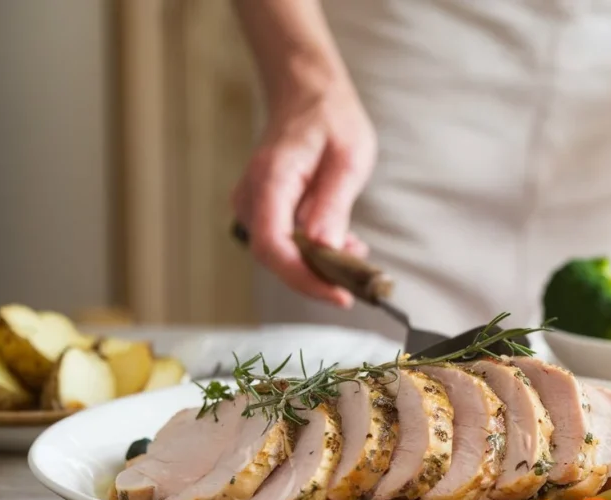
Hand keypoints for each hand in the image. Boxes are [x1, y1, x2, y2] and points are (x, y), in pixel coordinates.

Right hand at [232, 60, 375, 307]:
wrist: (306, 94)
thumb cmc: (330, 119)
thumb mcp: (349, 157)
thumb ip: (334, 203)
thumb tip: (325, 248)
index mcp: (272, 178)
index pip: (273, 244)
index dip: (304, 277)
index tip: (339, 295)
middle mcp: (253, 194)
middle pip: (275, 257)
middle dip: (316, 277)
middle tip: (358, 281)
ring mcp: (253, 204)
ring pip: (281, 255)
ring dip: (318, 265)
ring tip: (356, 252)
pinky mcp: (262, 211)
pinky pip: (284, 243)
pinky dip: (313, 253)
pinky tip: (342, 244)